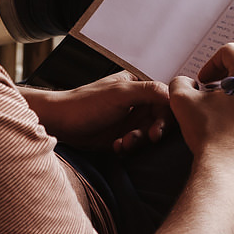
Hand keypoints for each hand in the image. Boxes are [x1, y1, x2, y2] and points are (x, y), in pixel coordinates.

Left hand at [21, 72, 172, 153]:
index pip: (164, 100)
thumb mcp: (120, 94)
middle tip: (148, 138)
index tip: (159, 128)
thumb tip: (174, 93)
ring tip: (123, 143)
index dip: (166, 115)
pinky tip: (116, 146)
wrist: (60, 122)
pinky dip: (128, 147)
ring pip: (146, 133)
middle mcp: (135, 102)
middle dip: (152, 130)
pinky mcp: (120, 135)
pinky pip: (134, 144)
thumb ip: (148, 91)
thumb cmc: (86, 103)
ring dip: (138, 140)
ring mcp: (127, 119)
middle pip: (158, 119)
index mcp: (137, 85)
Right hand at [168, 43, 233, 179]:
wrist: (225, 172)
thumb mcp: (182, 101)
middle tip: (215, 89)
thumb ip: (181, 81)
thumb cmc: (208, 136)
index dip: (211, 63)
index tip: (204, 81)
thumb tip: (187, 82)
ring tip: (227, 104)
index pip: (230, 52)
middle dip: (231, 71)